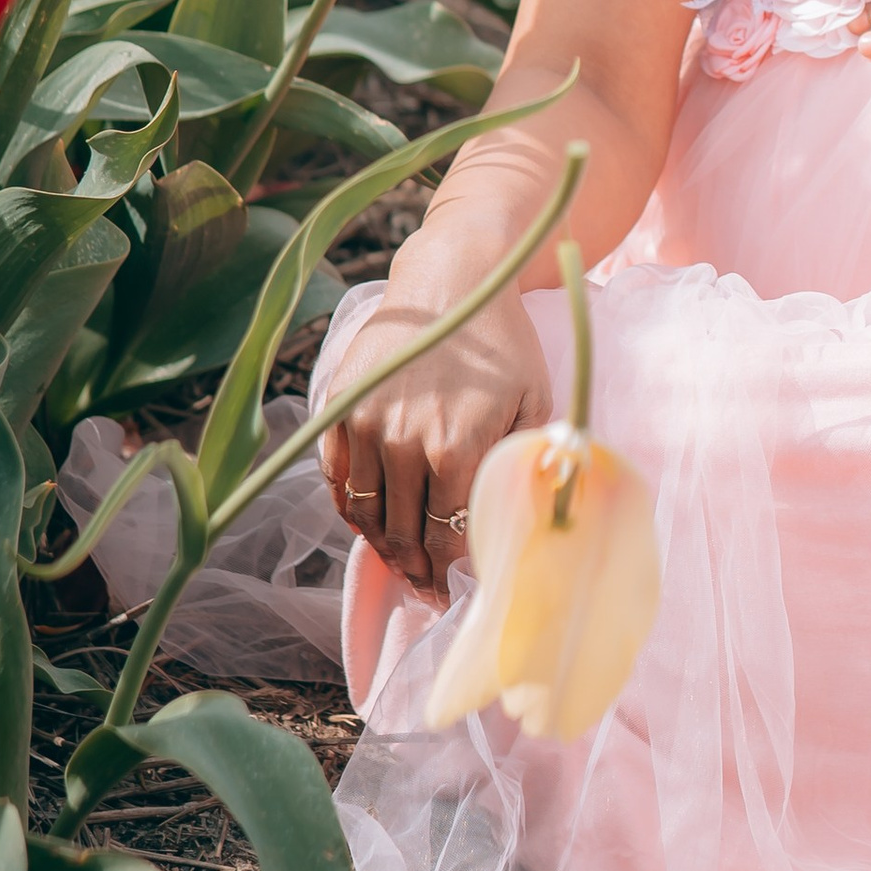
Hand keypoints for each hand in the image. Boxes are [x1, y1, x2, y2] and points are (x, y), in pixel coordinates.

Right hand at [317, 259, 554, 597]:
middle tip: (427, 590)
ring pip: (364, 513)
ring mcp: (364, 425)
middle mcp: (404, 443)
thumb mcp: (535, 401)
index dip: (450, 571)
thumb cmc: (504, 342)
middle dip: (417, 570)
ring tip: (400, 562)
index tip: (455, 591)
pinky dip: (349, 508)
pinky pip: (335, 479)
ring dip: (381, 546)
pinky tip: (368, 521)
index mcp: (457, 448)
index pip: (445, 536)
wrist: (452, 280)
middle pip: (402, 533)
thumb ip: (523, 464)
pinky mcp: (339, 408)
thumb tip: (518, 522)